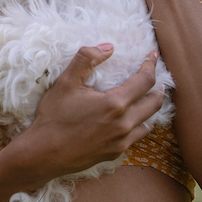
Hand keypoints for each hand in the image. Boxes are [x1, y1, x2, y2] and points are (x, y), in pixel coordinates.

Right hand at [14, 45, 163, 180]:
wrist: (43, 154)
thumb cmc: (54, 117)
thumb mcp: (66, 81)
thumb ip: (87, 58)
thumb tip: (108, 47)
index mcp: (115, 104)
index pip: (146, 80)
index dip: (151, 65)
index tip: (152, 55)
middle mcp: (124, 124)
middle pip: (154, 103)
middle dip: (158, 87)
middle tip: (154, 77)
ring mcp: (121, 141)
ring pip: (148, 122)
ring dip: (150, 108)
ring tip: (146, 98)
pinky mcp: (115, 153)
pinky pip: (136, 137)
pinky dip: (139, 125)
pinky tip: (132, 120)